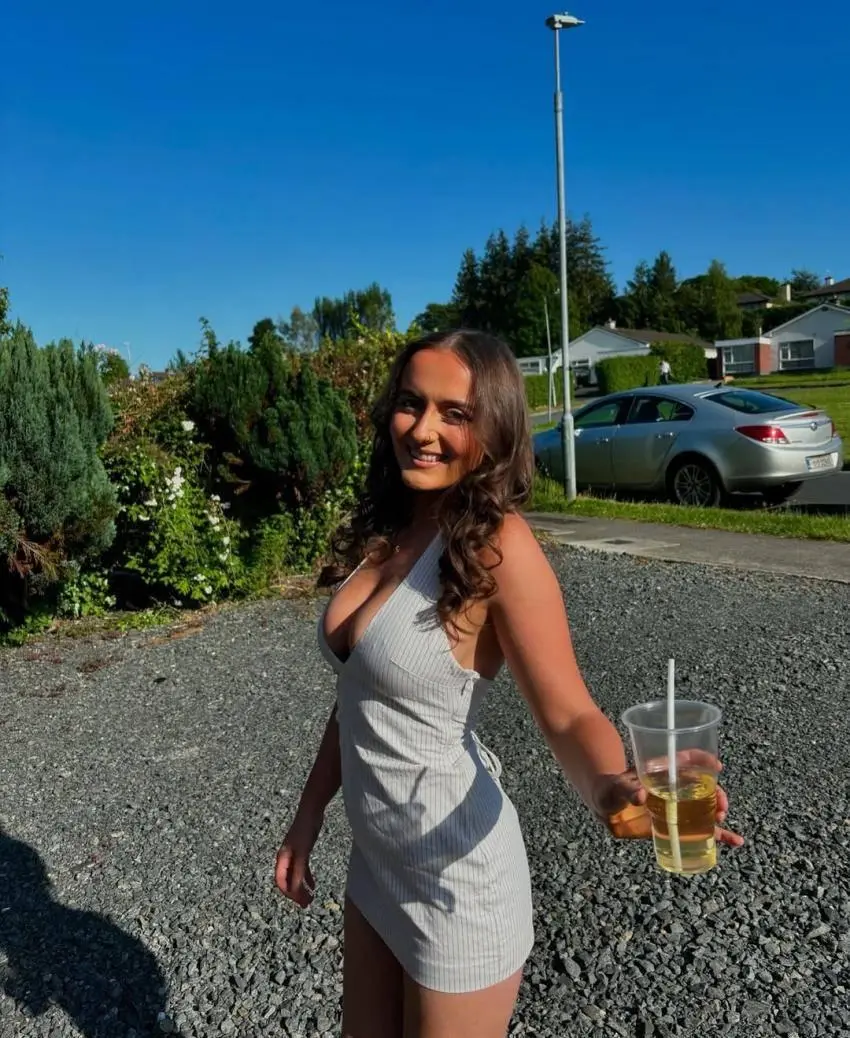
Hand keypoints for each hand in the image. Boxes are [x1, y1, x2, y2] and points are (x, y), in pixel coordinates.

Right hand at [274, 809, 321, 907]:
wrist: (311, 812)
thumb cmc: (304, 830)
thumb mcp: (302, 853)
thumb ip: (299, 871)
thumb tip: (295, 890)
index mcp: (282, 858)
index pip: (281, 881)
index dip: (288, 893)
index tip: (298, 901)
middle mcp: (286, 858)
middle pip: (287, 881)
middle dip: (295, 894)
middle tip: (305, 904)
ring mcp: (294, 855)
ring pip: (295, 877)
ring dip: (301, 888)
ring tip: (310, 899)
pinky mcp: (302, 852)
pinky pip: (302, 870)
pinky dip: (307, 879)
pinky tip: (313, 886)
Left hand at [594, 752, 743, 847]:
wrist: (606, 809)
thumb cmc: (610, 790)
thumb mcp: (615, 787)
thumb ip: (626, 790)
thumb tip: (641, 796)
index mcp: (661, 771)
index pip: (685, 760)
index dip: (702, 760)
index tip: (716, 766)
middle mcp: (674, 787)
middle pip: (702, 785)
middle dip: (716, 792)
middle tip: (720, 804)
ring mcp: (677, 806)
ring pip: (706, 807)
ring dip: (719, 811)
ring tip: (723, 817)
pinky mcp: (677, 825)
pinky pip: (702, 830)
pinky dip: (720, 835)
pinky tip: (736, 841)